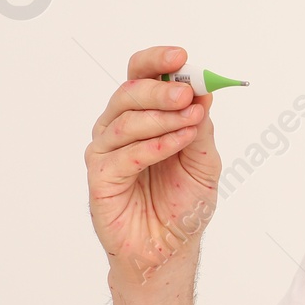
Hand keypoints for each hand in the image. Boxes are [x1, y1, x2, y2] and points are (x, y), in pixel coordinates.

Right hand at [85, 46, 221, 282]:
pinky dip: (153, 146)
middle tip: (187, 94)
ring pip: (125, 121)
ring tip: (190, 122)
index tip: (181, 56)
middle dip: (160, 89)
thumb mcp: (204, 161)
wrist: (171, 249)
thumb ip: (200, 127)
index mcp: (144, 116)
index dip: (157, 61)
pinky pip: (124, 154)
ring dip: (161, 118)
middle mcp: (119, 127)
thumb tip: (203, 91)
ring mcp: (106, 151)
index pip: (140, 75)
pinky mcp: (100, 177)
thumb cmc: (184, 203)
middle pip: (129, 92)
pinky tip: (175, 144)